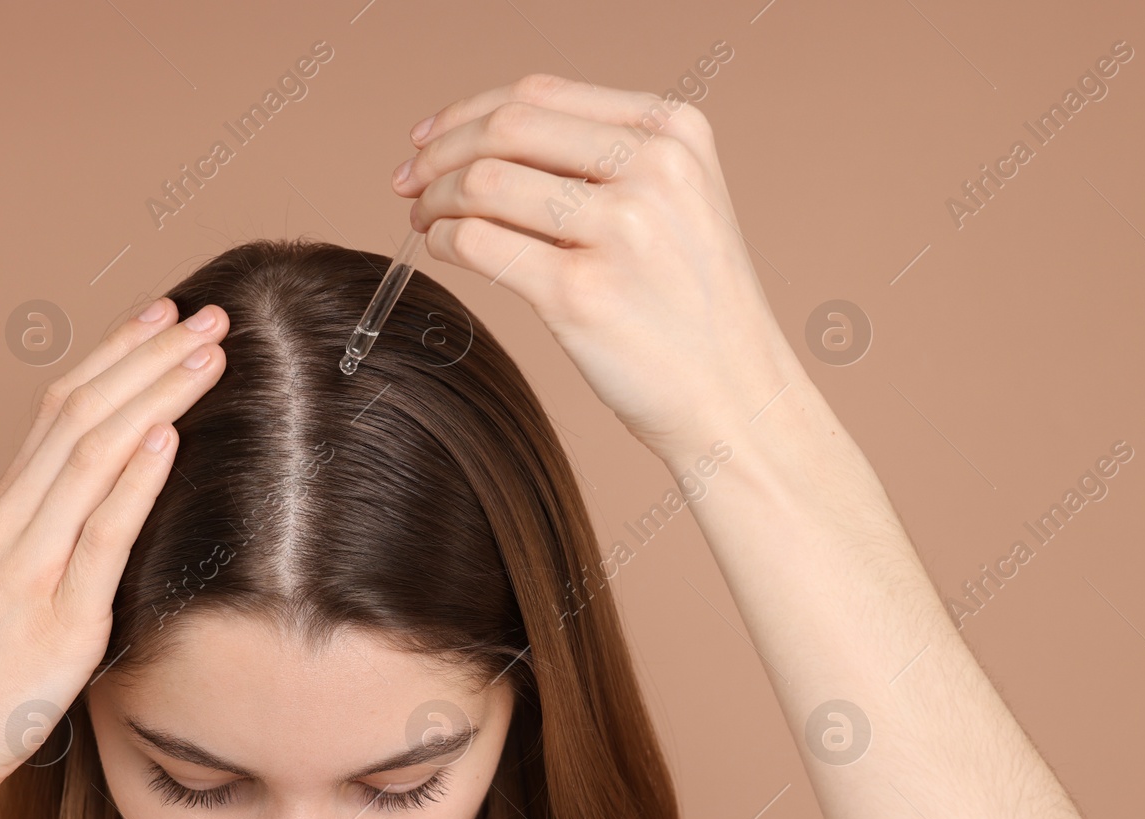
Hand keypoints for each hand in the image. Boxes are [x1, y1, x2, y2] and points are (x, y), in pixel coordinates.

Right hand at [0, 300, 228, 789]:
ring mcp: (30, 565)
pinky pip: (100, 534)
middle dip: (148, 356)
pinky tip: (168, 435)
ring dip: (155, 395)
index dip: (116, 358)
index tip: (162, 319)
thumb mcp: (8, 592)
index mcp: (4, 515)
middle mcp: (12, 524)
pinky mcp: (59, 618)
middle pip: (81, 413)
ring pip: (92, 454)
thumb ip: (51, 546)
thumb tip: (106, 512)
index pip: (61, 412)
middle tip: (207, 313)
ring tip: (207, 352)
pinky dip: (135, 479)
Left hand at [394, 73, 804, 460]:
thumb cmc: (694, 308)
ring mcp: (621, 231)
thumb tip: (478, 142)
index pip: (543, 95)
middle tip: (407, 179)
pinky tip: (442, 249)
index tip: (432, 137)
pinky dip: (443, 239)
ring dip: (435, 198)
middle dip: (440, 152)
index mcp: (676, 132)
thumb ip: (599, 163)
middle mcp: (655, 170)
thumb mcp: (676, 204)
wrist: (736, 398)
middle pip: (507, 129)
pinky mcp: (582, 294)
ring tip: (424, 218)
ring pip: (484, 182)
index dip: (470, 111)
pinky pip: (478, 242)